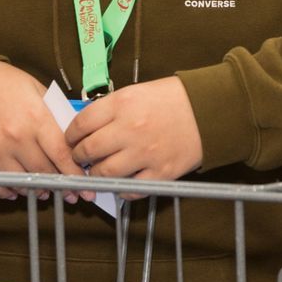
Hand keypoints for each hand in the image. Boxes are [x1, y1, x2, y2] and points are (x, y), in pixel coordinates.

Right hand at [0, 62, 87, 201]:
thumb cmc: (6, 85)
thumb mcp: (39, 93)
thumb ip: (56, 119)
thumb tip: (75, 146)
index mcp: (36, 117)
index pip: (62, 155)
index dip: (75, 176)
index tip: (85, 188)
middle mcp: (15, 136)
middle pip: (43, 171)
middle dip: (59, 186)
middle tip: (67, 193)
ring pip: (20, 182)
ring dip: (34, 190)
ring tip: (42, 191)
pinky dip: (7, 191)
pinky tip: (15, 190)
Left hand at [64, 77, 203, 195]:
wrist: (210, 110)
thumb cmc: (174, 99)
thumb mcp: (137, 92)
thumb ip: (111, 109)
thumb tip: (86, 127)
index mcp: (122, 104)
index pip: (81, 124)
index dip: (70, 135)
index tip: (71, 140)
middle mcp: (129, 129)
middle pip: (88, 150)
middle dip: (79, 157)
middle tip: (80, 158)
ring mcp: (144, 153)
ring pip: (104, 173)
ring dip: (96, 174)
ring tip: (97, 171)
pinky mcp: (160, 173)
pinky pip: (129, 189)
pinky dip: (121, 188)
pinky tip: (122, 181)